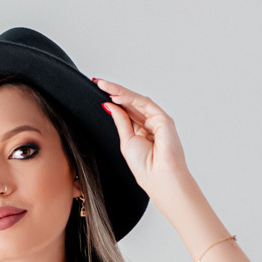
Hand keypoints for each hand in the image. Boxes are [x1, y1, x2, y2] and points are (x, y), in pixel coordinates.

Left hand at [95, 78, 192, 204]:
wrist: (159, 178)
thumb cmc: (145, 167)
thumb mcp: (126, 141)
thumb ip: (120, 121)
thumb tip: (110, 105)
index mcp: (141, 131)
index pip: (126, 110)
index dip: (113, 100)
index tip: (98, 90)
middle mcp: (150, 124)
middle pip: (130, 103)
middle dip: (114, 91)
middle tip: (98, 82)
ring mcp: (158, 120)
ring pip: (137, 101)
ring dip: (120, 92)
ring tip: (104, 86)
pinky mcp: (163, 119)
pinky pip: (145, 104)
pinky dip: (130, 99)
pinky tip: (117, 97)